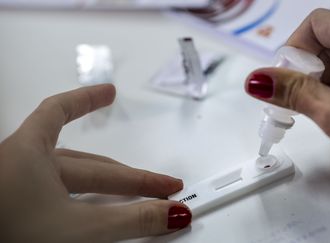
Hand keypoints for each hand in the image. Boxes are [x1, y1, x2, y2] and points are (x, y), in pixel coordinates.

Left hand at [0, 84, 190, 241]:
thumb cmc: (9, 236)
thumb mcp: (78, 229)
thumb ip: (131, 219)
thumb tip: (171, 213)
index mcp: (27, 153)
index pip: (60, 112)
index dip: (87, 100)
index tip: (109, 92)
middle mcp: (19, 165)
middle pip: (87, 164)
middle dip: (129, 176)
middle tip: (160, 186)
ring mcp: (18, 189)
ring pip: (73, 181)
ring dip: (108, 186)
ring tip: (134, 192)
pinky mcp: (19, 210)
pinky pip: (61, 195)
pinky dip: (86, 197)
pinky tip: (92, 204)